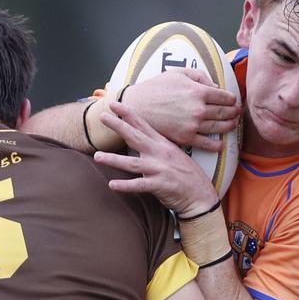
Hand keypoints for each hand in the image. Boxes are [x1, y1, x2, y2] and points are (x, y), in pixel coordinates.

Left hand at [93, 101, 217, 216]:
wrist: (201, 195)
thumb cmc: (187, 176)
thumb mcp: (175, 155)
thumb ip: (159, 147)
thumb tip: (143, 139)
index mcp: (163, 145)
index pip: (143, 125)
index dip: (128, 114)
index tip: (115, 104)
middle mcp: (160, 154)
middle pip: (135, 137)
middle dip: (118, 126)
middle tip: (103, 116)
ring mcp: (160, 169)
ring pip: (133, 163)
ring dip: (114, 159)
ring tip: (97, 156)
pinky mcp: (160, 185)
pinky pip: (139, 185)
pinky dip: (125, 185)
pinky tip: (112, 185)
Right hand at [122, 68, 240, 151]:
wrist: (137, 107)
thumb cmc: (156, 88)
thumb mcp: (178, 73)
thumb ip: (200, 76)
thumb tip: (216, 86)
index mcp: (199, 91)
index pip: (225, 97)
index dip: (232, 99)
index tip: (232, 101)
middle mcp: (199, 109)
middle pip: (226, 112)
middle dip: (234, 112)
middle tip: (237, 113)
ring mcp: (193, 125)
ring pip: (220, 128)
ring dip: (229, 126)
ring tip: (232, 124)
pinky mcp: (186, 138)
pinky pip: (207, 144)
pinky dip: (217, 145)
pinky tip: (221, 143)